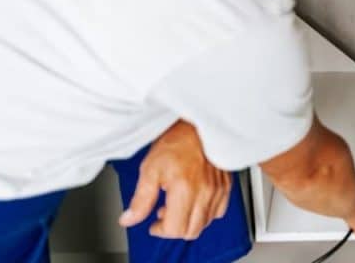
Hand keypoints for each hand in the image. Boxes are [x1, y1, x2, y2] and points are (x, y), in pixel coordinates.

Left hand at [118, 120, 231, 238]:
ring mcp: (218, 190)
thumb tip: (129, 219)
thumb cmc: (175, 142)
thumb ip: (140, 200)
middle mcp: (205, 192)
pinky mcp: (225, 185)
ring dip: (190, 221)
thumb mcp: (150, 169)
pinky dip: (205, 213)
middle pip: (192, 231)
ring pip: (205, 223)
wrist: (197, 124)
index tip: (153, 224)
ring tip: (178, 206)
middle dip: (175, 228)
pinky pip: (218, 211)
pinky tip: (194, 201)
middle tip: (163, 216)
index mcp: (185, 190)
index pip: (175, 229)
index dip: (160, 230)